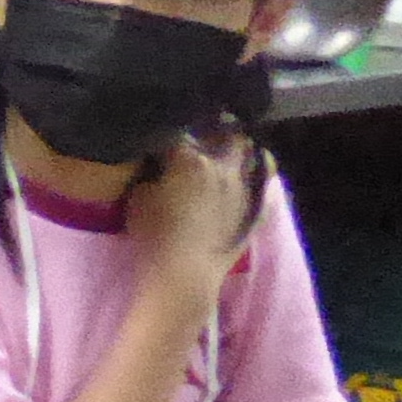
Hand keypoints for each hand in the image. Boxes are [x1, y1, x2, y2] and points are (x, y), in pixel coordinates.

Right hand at [125, 132, 254, 290]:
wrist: (184, 273)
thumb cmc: (154, 235)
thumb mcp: (137, 198)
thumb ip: (150, 173)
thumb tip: (157, 163)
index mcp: (190, 159)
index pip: (178, 133)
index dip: (167, 133)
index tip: (160, 138)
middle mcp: (222, 165)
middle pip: (226, 133)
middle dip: (215, 128)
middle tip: (204, 133)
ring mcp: (243, 186)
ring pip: (253, 153)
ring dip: (242, 148)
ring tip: (230, 150)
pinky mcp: (255, 207)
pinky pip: (264, 183)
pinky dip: (257, 174)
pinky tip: (246, 176)